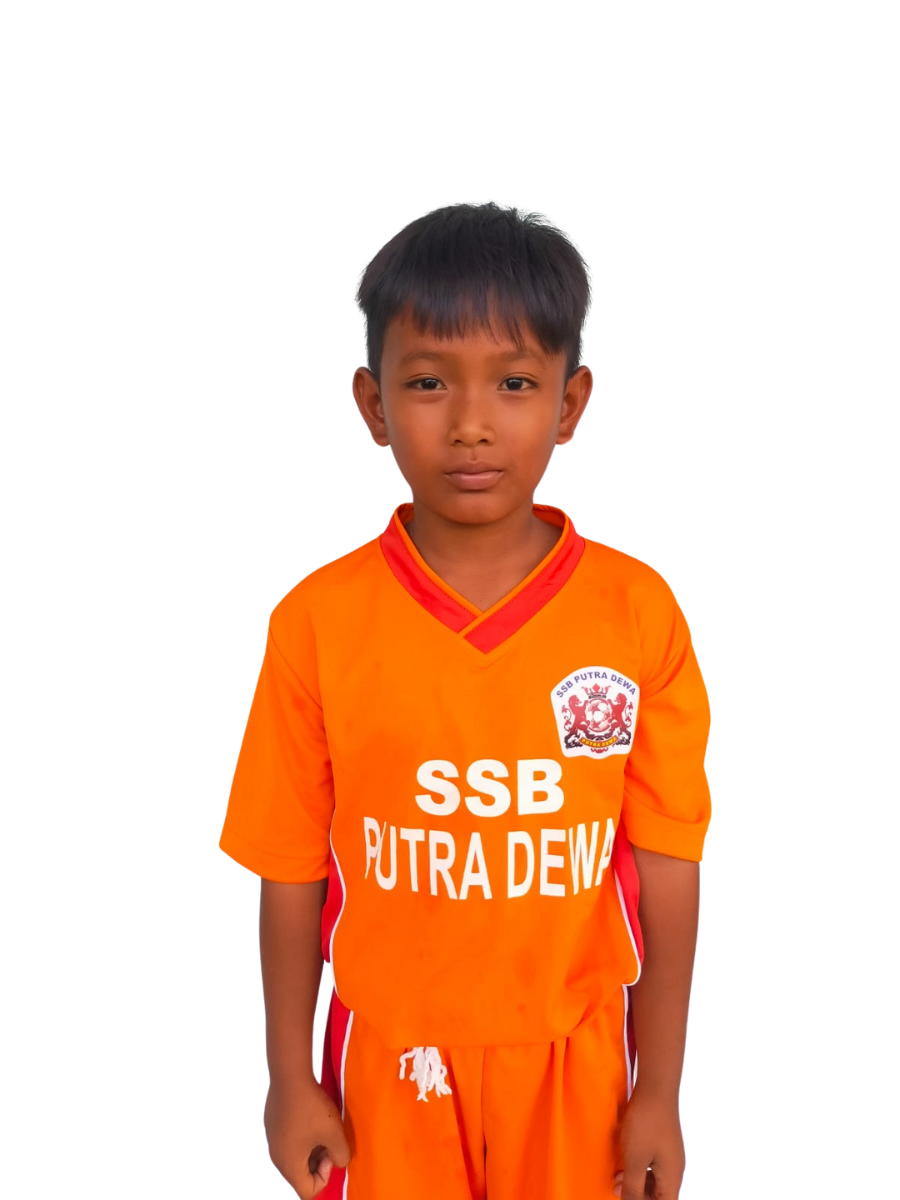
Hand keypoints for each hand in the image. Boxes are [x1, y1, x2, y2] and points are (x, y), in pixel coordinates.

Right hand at [264, 1078, 351, 1198]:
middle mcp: (276, 1157)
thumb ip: (341, 1155)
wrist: (289, 1075)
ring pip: (295, 1157)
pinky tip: (310, 1115)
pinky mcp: (272, 1125)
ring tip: (322, 1126)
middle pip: (300, 1175)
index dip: (324, 1177)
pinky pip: (288, 1141)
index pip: (307, 1191)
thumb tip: (337, 1161)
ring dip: (311, 1148)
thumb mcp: (335, 1133)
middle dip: (319, 1162)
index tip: (330, 1151)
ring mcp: (271, 1140)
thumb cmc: (312, 1108)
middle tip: (329, 1139)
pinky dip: (302, 1136)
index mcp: (289, 1165)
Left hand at [613, 1088, 685, 1198]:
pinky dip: (640, 1169)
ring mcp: (671, 1154)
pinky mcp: (665, 1142)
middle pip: (661, 1195)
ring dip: (638, 1183)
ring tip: (617, 1178)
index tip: (629, 1198)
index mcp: (672, 1178)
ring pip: (656, 1180)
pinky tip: (626, 1162)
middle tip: (616, 1188)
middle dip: (639, 1196)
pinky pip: (654, 1165)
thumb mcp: (634, 1160)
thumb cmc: (645, 1124)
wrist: (656, 1087)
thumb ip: (633, 1187)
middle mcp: (676, 1169)